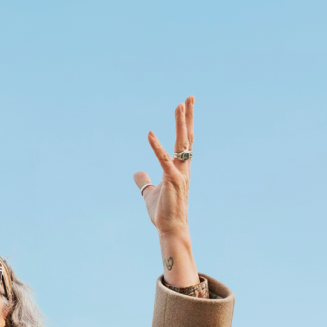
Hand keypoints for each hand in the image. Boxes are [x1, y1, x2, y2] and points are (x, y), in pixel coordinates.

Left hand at [133, 96, 193, 235]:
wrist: (171, 228)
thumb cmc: (164, 212)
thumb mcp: (150, 193)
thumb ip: (144, 181)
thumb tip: (137, 172)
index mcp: (180, 168)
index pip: (185, 141)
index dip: (186, 123)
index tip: (186, 106)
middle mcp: (184, 167)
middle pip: (187, 137)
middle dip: (188, 117)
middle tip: (190, 97)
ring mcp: (180, 173)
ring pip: (182, 144)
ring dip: (180, 124)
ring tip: (180, 105)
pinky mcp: (172, 180)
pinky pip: (163, 160)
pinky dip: (156, 147)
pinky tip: (149, 134)